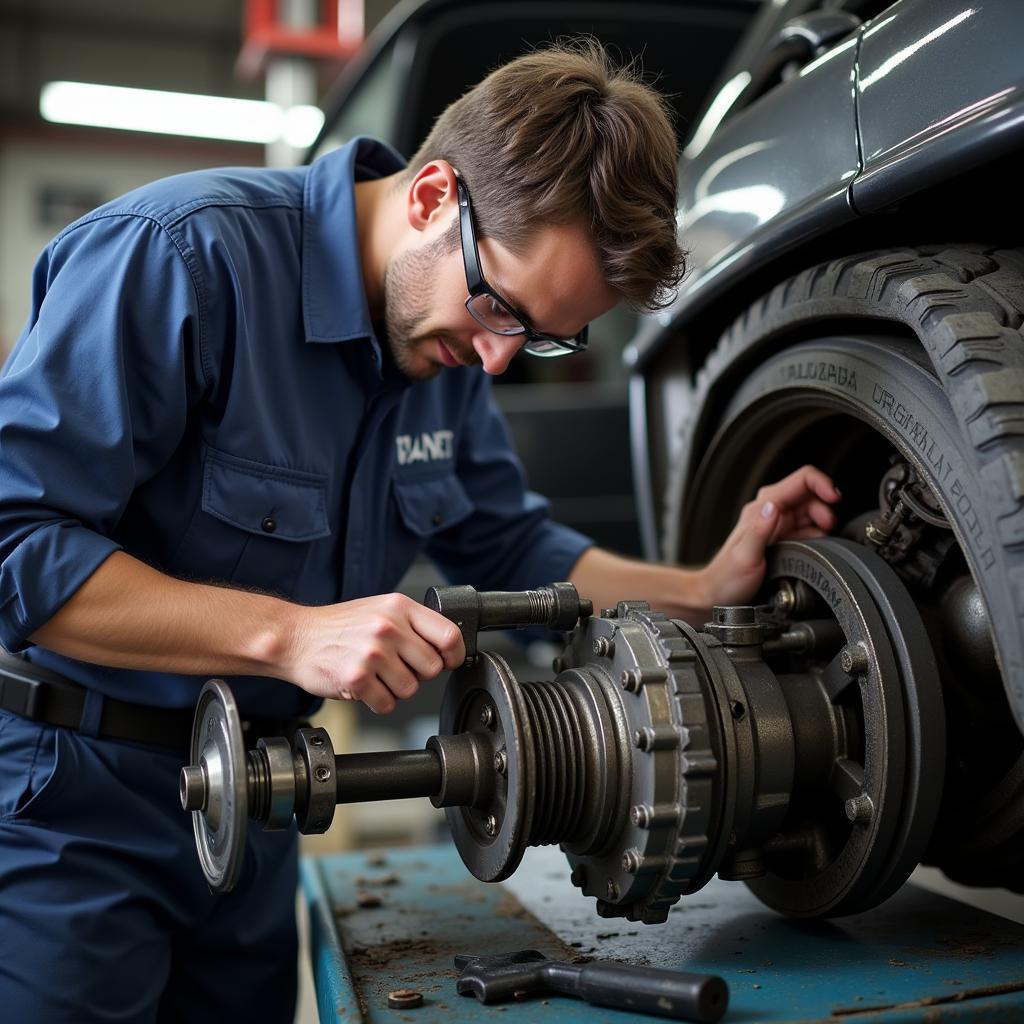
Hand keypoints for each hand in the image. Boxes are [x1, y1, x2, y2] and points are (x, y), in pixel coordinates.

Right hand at [282, 593, 464, 712]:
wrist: (294, 637)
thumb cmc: (339, 626)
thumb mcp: (380, 609)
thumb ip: (413, 624)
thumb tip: (446, 647)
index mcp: (399, 607)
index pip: (449, 635)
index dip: (454, 655)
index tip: (448, 662)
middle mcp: (388, 627)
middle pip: (432, 667)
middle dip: (418, 674)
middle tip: (397, 668)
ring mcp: (372, 653)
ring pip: (410, 689)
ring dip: (396, 689)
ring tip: (376, 675)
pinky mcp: (357, 678)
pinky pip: (387, 704)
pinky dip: (377, 701)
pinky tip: (364, 686)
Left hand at [700, 465, 840, 607]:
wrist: (718, 595)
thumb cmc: (726, 578)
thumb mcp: (744, 556)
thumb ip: (759, 530)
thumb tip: (774, 507)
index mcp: (762, 509)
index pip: (800, 480)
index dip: (822, 484)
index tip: (835, 499)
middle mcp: (771, 513)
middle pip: (810, 495)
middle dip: (825, 508)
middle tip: (828, 528)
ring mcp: (778, 526)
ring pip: (812, 513)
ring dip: (823, 524)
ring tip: (822, 541)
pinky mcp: (784, 540)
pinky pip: (809, 531)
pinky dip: (818, 537)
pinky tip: (815, 550)